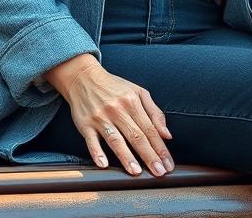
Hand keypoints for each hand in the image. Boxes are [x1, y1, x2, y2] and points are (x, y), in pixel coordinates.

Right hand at [43, 55, 174, 176]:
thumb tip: (167, 134)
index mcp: (132, 101)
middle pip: (136, 136)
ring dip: (126, 156)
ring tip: (136, 172)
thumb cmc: (113, 87)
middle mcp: (117, 109)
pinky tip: (104, 164)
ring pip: (116, 139)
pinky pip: (91, 141)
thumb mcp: (138, 92)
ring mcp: (101, 117)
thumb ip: (154, 112)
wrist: (83, 77)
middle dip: (149, 156)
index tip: (168, 164)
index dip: (160, 148)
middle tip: (158, 173)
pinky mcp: (85, 124)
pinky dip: (97, 152)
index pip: (150, 129)